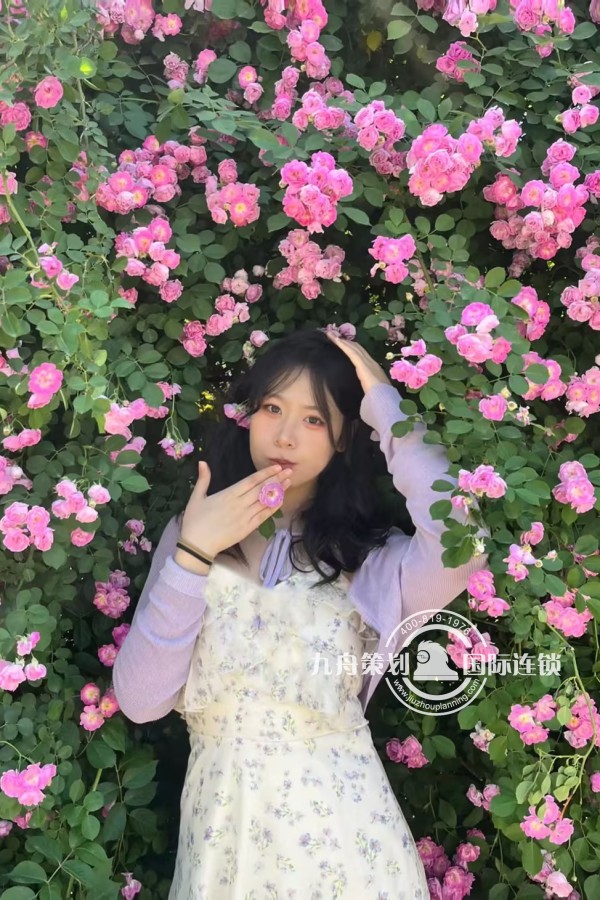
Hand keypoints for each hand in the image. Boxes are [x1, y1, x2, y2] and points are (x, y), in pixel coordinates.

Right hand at [179, 462, 293, 557]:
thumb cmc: (195, 521)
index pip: (251, 481)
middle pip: (262, 489)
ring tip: (288, 482)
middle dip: (276, 479)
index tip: (276, 467)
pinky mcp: (247, 528)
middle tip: (289, 470)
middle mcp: (240, 504)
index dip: (265, 473)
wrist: (197, 546)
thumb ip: (203, 479)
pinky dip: (273, 508)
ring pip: (265, 501)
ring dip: (278, 491)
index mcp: (228, 494)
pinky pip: (264, 516)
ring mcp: (245, 517)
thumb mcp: (196, 498)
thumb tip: (202, 462)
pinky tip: (281, 501)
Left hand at [325, 332, 391, 393]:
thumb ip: (368, 387)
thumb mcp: (373, 390)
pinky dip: (343, 345)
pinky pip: (351, 352)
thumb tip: (364, 391)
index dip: (353, 348)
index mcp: (373, 368)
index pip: (362, 355)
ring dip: (341, 340)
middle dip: (346, 341)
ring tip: (331, 334)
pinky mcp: (361, 364)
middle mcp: (371, 362)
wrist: (384, 398)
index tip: (344, 343)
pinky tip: (336, 340)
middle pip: (357, 348)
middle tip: (335, 334)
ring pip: (353, 347)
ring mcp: (367, 361)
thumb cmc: (379, 397)